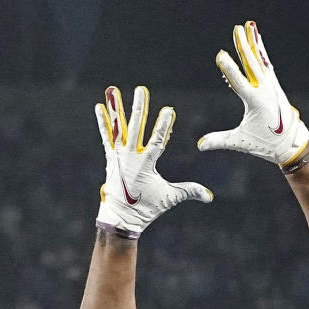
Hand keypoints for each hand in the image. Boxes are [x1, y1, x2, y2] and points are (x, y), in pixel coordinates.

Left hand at [95, 85, 211, 236]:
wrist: (120, 218)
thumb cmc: (146, 208)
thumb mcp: (169, 198)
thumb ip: (188, 191)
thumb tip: (209, 196)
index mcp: (145, 165)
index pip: (157, 140)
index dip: (163, 125)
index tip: (169, 109)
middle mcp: (130, 157)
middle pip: (136, 127)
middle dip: (139, 108)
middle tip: (142, 90)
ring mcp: (118, 156)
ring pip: (118, 128)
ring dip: (117, 109)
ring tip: (113, 89)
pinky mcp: (110, 158)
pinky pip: (106, 137)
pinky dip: (103, 122)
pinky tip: (99, 106)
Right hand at [198, 21, 308, 167]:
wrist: (291, 143)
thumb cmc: (265, 143)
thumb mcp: (241, 142)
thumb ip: (220, 141)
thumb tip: (200, 145)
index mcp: (255, 101)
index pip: (238, 81)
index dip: (228, 68)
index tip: (220, 55)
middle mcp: (264, 89)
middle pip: (251, 63)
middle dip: (243, 45)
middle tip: (237, 29)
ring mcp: (271, 85)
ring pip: (260, 59)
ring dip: (253, 42)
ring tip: (249, 26)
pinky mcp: (274, 85)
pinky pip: (266, 64)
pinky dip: (260, 52)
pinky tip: (257, 41)